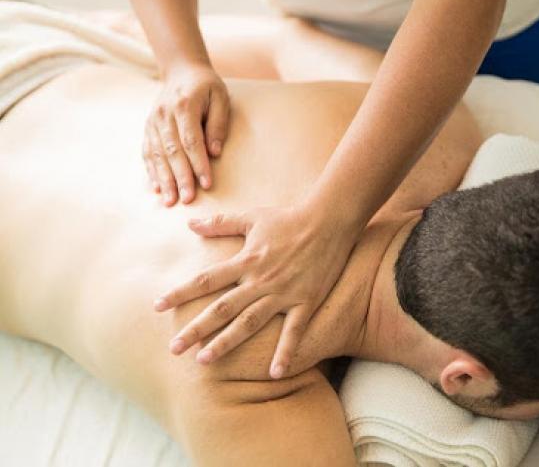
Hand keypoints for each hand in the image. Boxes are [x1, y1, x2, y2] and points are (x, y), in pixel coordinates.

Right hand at [143, 61, 229, 205]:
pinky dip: (151, 172)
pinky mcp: (147, 128)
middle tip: (188, 200)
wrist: (182, 71)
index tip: (206, 184)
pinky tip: (157, 189)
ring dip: (164, 180)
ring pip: (157, 155)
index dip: (199, 164)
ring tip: (170, 201)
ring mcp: (152, 121)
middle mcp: (163, 114)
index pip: (191, 140)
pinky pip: (147, 153)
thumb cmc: (207, 87)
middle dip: (180, 177)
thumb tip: (214, 152)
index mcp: (184, 105)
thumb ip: (218, 124)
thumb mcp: (221, 98)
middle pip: (172, 151)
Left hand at [155, 203, 359, 377]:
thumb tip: (190, 224)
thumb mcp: (252, 217)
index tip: (157, 306)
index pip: (206, 280)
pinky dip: (286, 352)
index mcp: (246, 260)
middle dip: (196, 329)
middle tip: (174, 349)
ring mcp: (284, 293)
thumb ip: (220, 224)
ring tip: (204, 361)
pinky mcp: (306, 302)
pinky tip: (275, 374)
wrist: (329, 221)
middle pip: (222, 308)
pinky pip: (295, 331)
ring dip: (227, 343)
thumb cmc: (288, 218)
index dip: (180, 293)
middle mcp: (260, 280)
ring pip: (250, 323)